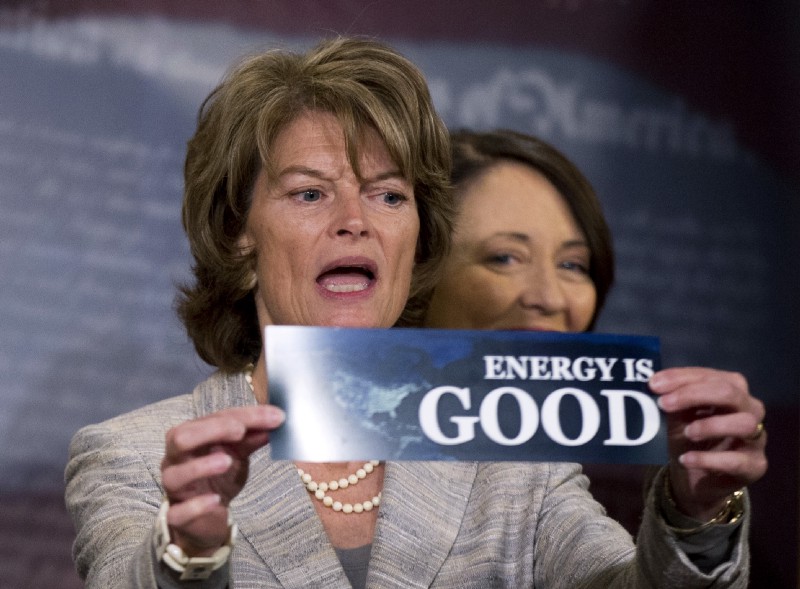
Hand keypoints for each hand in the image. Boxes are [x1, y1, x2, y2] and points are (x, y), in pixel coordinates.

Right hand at [160, 405, 283, 554]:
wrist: (207, 517)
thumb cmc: (218, 478)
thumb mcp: (237, 454)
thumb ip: (252, 437)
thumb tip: (274, 420)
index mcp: (191, 437)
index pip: (214, 418)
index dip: (244, 416)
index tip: (275, 416)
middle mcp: (176, 460)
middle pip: (181, 437)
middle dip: (212, 430)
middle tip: (241, 431)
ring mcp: (173, 489)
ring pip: (174, 475)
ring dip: (200, 467)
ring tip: (226, 461)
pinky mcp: (177, 516)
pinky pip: (178, 512)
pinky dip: (196, 505)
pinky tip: (215, 500)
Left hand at [649, 367, 766, 519]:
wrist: (697, 479)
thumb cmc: (690, 439)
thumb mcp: (678, 416)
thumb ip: (672, 400)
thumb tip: (655, 384)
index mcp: (732, 390)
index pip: (711, 376)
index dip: (681, 377)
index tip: (654, 384)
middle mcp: (750, 409)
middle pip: (730, 392)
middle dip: (693, 394)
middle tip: (664, 404)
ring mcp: (757, 438)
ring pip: (744, 423)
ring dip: (710, 425)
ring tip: (687, 432)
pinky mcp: (755, 465)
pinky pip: (737, 461)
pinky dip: (708, 459)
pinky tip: (686, 459)